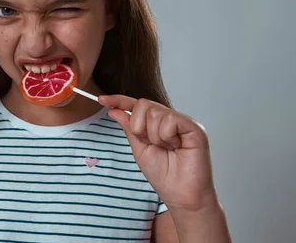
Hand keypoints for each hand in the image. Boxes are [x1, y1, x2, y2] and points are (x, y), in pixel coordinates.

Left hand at [98, 95, 217, 212]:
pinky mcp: (194, 127)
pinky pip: (169, 119)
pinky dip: (166, 136)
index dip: (118, 100)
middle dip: (139, 127)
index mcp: (158, 123)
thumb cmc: (164, 176)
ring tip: (167, 149)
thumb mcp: (139, 149)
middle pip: (143, 104)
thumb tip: (114, 110)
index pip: (137, 105)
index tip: (101, 99)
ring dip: (154, 136)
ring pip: (154, 112)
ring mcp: (183, 121)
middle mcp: (171, 119)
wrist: (181, 196)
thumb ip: (129, 128)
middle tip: (152, 144)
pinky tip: (176, 147)